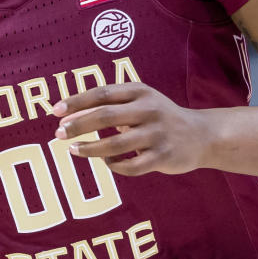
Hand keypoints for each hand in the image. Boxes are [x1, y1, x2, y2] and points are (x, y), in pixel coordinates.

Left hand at [53, 83, 211, 175]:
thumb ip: (110, 105)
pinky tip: (107, 162)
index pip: (102, 93)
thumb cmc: (159, 117)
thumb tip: (68, 116)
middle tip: (59, 133)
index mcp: (140, 92)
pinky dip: (113, 165)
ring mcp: (157, 135)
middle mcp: (149, 110)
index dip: (77, 102)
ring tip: (74, 150)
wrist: (201, 135)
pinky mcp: (163, 157)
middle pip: (105, 116)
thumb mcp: (140, 101)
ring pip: (115, 145)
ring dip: (90, 149)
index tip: (56, 112)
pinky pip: (130, 166)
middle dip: (78, 125)